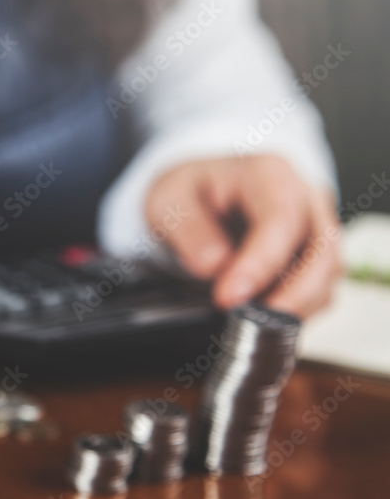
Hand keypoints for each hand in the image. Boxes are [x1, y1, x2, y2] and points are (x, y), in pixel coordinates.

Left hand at [146, 155, 342, 317]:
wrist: (202, 194)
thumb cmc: (191, 193)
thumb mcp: (169, 200)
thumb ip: (189, 229)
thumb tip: (214, 266)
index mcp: (268, 173)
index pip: (280, 219)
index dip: (260, 263)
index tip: (229, 296)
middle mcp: (304, 197)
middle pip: (321, 248)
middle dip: (291, 294)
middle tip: (250, 323)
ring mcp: (316, 226)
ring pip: (328, 272)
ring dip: (297, 306)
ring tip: (253, 325)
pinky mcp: (316, 256)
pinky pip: (322, 288)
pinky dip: (298, 310)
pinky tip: (265, 320)